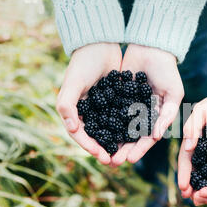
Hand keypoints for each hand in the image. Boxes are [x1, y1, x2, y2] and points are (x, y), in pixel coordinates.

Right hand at [56, 42, 121, 164]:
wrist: (99, 45)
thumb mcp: (73, 83)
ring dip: (118, 142)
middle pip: (98, 136)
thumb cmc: (82, 63)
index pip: (81, 134)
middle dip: (106, 149)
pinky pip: (123, 118)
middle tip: (115, 161)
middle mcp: (90, 112)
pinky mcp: (118, 101)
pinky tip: (138, 136)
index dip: (90, 146)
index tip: (102, 156)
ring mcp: (104, 108)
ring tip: (127, 154)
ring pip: (112, 130)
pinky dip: (129, 127)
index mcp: (75, 111)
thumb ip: (68, 105)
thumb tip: (73, 129)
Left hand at [110, 44, 183, 166]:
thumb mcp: (173, 93)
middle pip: (130, 137)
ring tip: (101, 152)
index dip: (139, 149)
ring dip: (110, 140)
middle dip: (122, 149)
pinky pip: (107, 111)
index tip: (130, 160)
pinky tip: (93, 131)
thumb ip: (167, 114)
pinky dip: (101, 122)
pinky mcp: (114, 95)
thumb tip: (157, 136)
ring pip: (117, 127)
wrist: (152, 47)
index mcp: (155, 117)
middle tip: (113, 161)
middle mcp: (140, 115)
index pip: (147, 138)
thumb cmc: (167, 70)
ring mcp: (127, 106)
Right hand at [178, 85, 206, 197]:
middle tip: (192, 199)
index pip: (187, 158)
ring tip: (205, 199)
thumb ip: (193, 126)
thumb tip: (188, 148)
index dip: (184, 173)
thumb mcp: (204, 110)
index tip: (184, 188)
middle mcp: (206, 145)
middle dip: (193, 184)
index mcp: (195, 137)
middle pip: (197, 169)